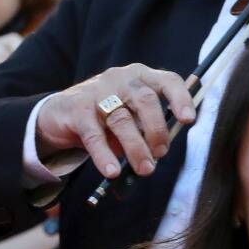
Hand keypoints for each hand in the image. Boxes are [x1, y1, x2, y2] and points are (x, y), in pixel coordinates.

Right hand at [34, 62, 197, 178]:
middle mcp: (121, 79)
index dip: (180, 98)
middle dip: (157, 130)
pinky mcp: (77, 108)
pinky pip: (94, 134)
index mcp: (141, 77)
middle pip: (145, 100)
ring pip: (122, 119)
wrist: (60, 112)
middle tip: (160, 154)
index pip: (167, 80)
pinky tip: (112, 171)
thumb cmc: (105, 116)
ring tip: (144, 169)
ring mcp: (98, 91)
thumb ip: (146, 128)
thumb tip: (160, 153)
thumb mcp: (130, 116)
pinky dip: (104, 155)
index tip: (188, 120)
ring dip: (136, 147)